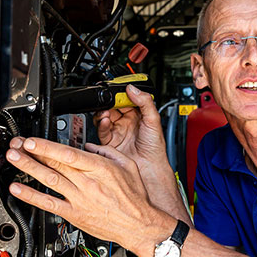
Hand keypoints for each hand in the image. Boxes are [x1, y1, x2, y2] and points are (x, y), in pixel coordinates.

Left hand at [5, 137, 172, 256]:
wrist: (138, 225)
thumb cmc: (135, 198)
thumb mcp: (127, 166)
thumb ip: (108, 152)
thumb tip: (90, 146)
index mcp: (99, 168)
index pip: (68, 154)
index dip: (47, 147)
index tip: (32, 140)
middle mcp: (86, 183)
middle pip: (55, 164)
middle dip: (32, 152)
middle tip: (16, 144)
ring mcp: (78, 199)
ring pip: (49, 180)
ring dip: (28, 168)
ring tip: (13, 158)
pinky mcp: (74, 214)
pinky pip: (49, 204)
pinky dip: (31, 196)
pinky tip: (17, 189)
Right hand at [94, 85, 181, 211]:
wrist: (148, 167)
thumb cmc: (155, 148)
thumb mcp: (153, 120)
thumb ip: (145, 102)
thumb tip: (133, 88)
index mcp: (138, 115)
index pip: (126, 100)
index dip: (120, 95)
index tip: (117, 91)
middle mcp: (127, 122)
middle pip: (113, 107)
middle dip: (109, 103)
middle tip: (108, 102)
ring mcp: (118, 131)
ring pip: (105, 117)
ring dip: (103, 112)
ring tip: (106, 112)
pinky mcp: (110, 141)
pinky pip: (102, 130)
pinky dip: (101, 124)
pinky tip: (105, 121)